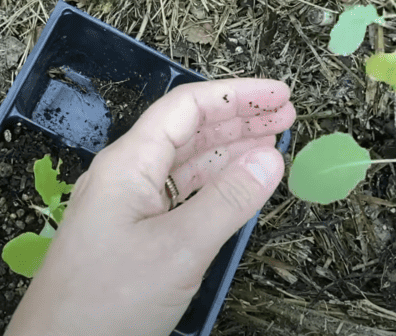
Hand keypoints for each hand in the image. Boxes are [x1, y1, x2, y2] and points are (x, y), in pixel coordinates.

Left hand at [5, 78, 295, 335]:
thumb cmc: (109, 301)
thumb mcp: (179, 249)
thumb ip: (228, 201)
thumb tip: (272, 157)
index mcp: (129, 163)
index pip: (187, 107)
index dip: (236, 95)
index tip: (281, 94)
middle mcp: (126, 175)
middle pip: (187, 130)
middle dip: (238, 118)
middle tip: (286, 115)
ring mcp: (126, 206)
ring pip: (184, 163)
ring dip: (229, 150)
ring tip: (272, 143)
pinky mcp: (130, 235)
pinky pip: (178, 195)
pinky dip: (213, 185)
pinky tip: (238, 187)